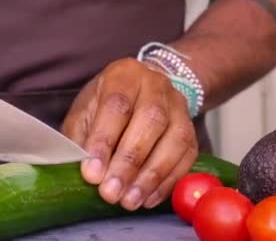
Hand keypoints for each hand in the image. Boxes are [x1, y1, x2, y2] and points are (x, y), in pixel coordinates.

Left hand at [62, 58, 198, 210]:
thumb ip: (82, 137)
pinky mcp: (192, 130)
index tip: (92, 173)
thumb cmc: (107, 105)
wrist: (143, 92)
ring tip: (129, 201)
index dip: (104, 140)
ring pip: (175, 140)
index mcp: (125, 74)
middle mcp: (157, 85)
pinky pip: (187, 158)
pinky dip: (167, 182)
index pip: (118, 104)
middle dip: (129, 162)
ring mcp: (179, 107)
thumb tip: (85, 172)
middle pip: (151, 121)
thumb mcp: (85, 112)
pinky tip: (148, 199)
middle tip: (111, 192)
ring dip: (151, 176)